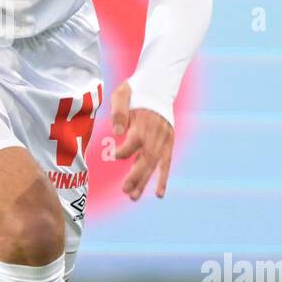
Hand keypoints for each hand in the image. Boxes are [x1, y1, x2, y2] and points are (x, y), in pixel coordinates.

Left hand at [110, 81, 173, 200]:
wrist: (158, 85)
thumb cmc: (135, 91)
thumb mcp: (122, 94)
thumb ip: (119, 112)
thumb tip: (117, 132)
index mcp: (142, 124)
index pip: (132, 145)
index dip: (122, 152)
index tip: (113, 155)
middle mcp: (155, 135)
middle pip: (145, 160)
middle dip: (135, 177)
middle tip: (125, 191)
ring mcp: (163, 140)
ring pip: (154, 165)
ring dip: (144, 181)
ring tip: (133, 197)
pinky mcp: (168, 142)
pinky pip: (167, 163)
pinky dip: (163, 179)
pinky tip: (159, 194)